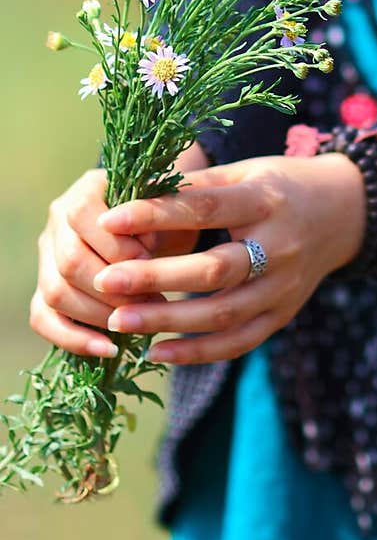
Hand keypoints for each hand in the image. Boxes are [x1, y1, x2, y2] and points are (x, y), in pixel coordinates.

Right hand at [30, 167, 167, 358]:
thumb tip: (143, 253)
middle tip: (152, 300)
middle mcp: (57, 221)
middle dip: (112, 288)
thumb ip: (157, 218)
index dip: (117, 246)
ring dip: (100, 314)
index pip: (82, 217)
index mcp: (86, 190)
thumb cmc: (168, 213)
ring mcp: (47, 256)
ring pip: (56, 293)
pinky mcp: (46, 289)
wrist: (158, 224)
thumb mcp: (170, 206)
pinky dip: (74, 339)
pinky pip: (44, 319)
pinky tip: (110, 350)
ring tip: (139, 320)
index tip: (152, 263)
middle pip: (69, 262)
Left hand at [93, 153, 367, 364]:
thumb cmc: (280, 185)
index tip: (110, 220)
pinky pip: (238, 342)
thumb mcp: (245, 172)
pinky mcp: (284, 315)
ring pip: (224, 314)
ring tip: (118, 320)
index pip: (207, 209)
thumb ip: (194, 188)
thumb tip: (131, 198)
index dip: (158, 214)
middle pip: (215, 269)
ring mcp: (285, 286)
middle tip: (106, 281)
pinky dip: (197, 352)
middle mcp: (281, 246)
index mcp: (267, 200)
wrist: (343, 213)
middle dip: (156, 278)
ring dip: (168, 321)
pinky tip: (157, 352)